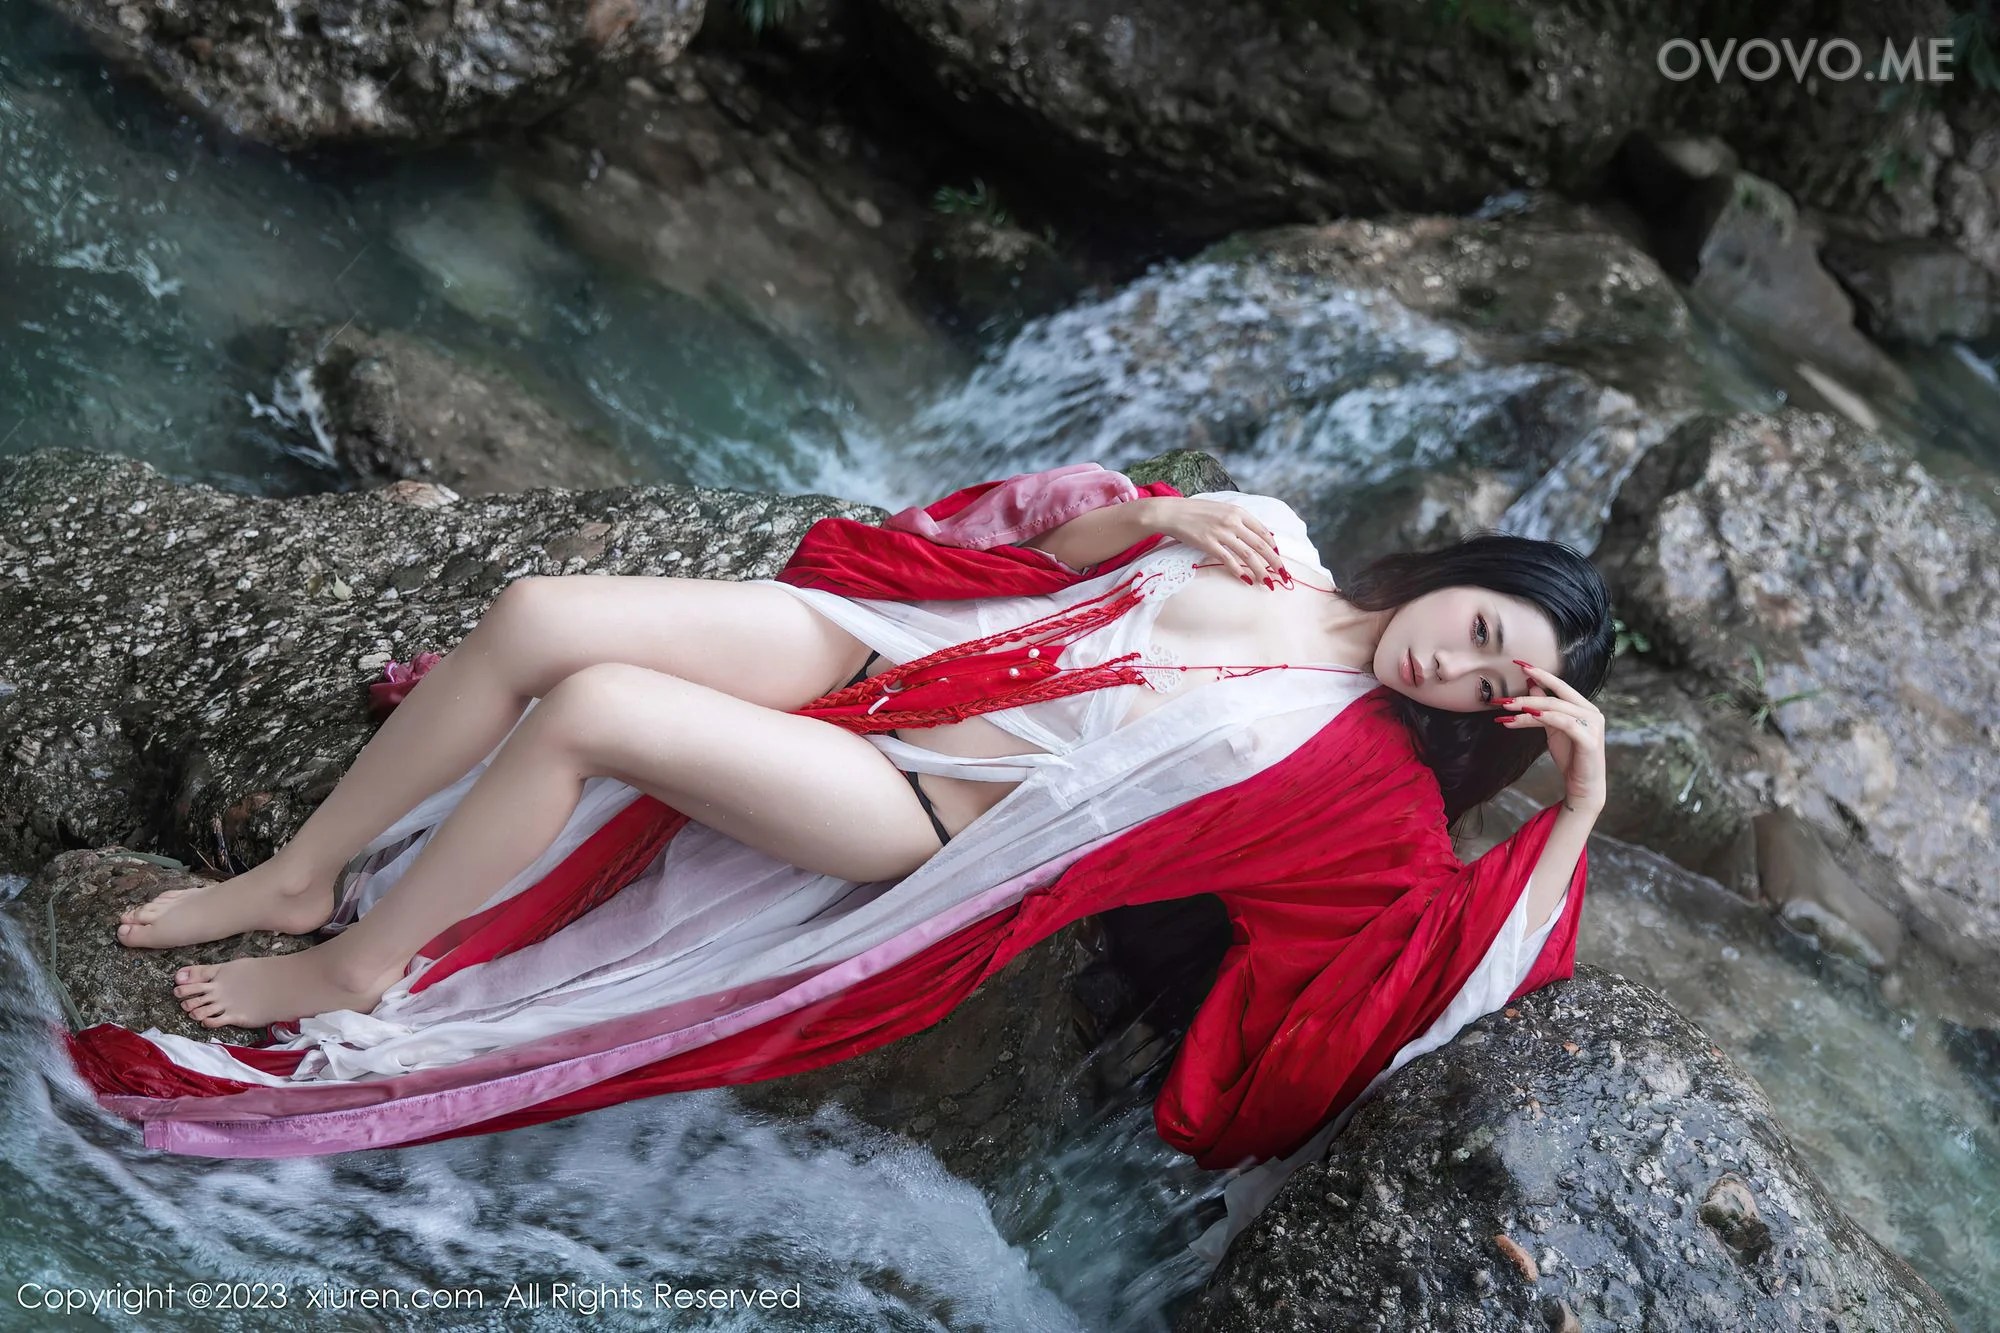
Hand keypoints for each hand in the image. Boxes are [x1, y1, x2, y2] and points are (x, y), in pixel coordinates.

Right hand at [1144, 498, 1286, 585]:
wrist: (1173, 512)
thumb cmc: (1197, 511)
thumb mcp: (1222, 509)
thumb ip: (1238, 520)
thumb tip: (1254, 534)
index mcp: (1238, 512)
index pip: (1263, 531)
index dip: (1273, 547)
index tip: (1277, 558)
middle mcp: (1232, 522)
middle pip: (1260, 545)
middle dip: (1274, 562)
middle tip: (1283, 575)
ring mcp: (1220, 533)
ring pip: (1247, 555)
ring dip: (1260, 570)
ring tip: (1267, 582)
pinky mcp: (1208, 543)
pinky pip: (1228, 560)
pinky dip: (1239, 571)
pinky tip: (1245, 579)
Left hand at [1497, 663, 1605, 814]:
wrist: (1584, 786)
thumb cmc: (1570, 756)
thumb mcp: (1552, 728)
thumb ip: (1544, 707)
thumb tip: (1530, 685)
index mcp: (1584, 707)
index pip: (1560, 685)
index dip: (1540, 674)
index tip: (1519, 664)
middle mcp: (1591, 712)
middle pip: (1555, 696)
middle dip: (1527, 694)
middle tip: (1502, 698)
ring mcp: (1592, 725)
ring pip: (1556, 708)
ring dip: (1528, 708)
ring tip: (1506, 711)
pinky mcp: (1589, 740)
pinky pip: (1564, 723)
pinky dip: (1544, 718)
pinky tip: (1525, 717)